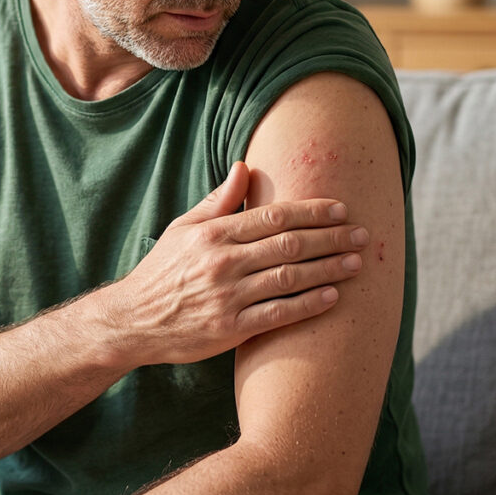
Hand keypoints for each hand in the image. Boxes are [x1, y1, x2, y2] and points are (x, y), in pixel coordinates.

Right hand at [108, 161, 368, 365]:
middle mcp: (222, 261)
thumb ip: (219, 200)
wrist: (133, 320)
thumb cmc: (162, 270)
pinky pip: (278, 314)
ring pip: (290, 278)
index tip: (340, 209)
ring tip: (356, 263)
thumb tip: (245, 165)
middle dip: (331, 238)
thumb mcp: (184, 228)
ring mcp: (227, 296)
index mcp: (213, 233)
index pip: (273, 216)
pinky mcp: (230, 329)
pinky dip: (308, 304)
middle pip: (289, 244)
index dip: (312, 211)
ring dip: (328, 269)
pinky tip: (333, 297)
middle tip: (363, 235)